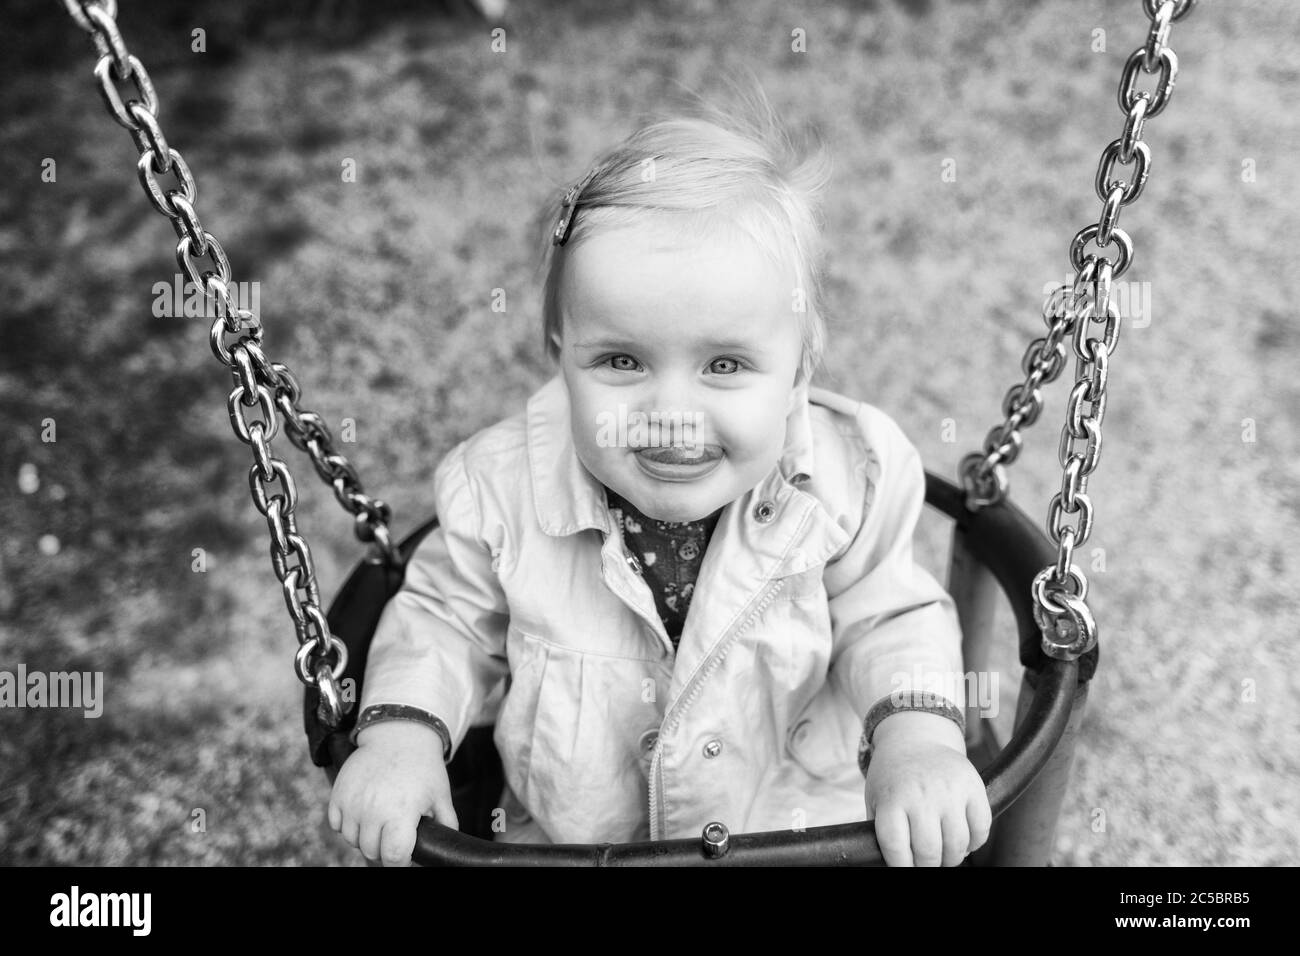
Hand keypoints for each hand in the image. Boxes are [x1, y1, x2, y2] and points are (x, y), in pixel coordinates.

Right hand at [328, 720, 458, 866]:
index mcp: (401, 814)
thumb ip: (446, 823)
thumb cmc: (422, 766)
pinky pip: (336, 824)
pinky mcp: (338, 794)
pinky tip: (363, 812)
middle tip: (394, 833)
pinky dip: (347, 824)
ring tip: (380, 820)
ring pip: (353, 840)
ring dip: (365, 836)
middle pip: (372, 851)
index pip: (393, 857)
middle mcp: (373, 811)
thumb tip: (447, 845)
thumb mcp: (440, 795)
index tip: (405, 856)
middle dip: (384, 848)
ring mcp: (352, 803)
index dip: (400, 862)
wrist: (398, 735)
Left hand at [863, 711, 990, 866]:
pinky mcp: (973, 785)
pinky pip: (982, 828)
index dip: (901, 865)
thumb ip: (880, 831)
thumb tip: (888, 861)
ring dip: (951, 858)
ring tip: (943, 853)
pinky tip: (962, 839)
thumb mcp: (876, 800)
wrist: (915, 739)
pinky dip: (975, 843)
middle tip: (925, 862)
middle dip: (927, 865)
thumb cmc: (893, 778)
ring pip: (957, 845)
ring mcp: (949, 789)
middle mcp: (920, 794)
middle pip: (929, 852)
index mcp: (891, 799)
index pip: (896, 848)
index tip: (904, 865)